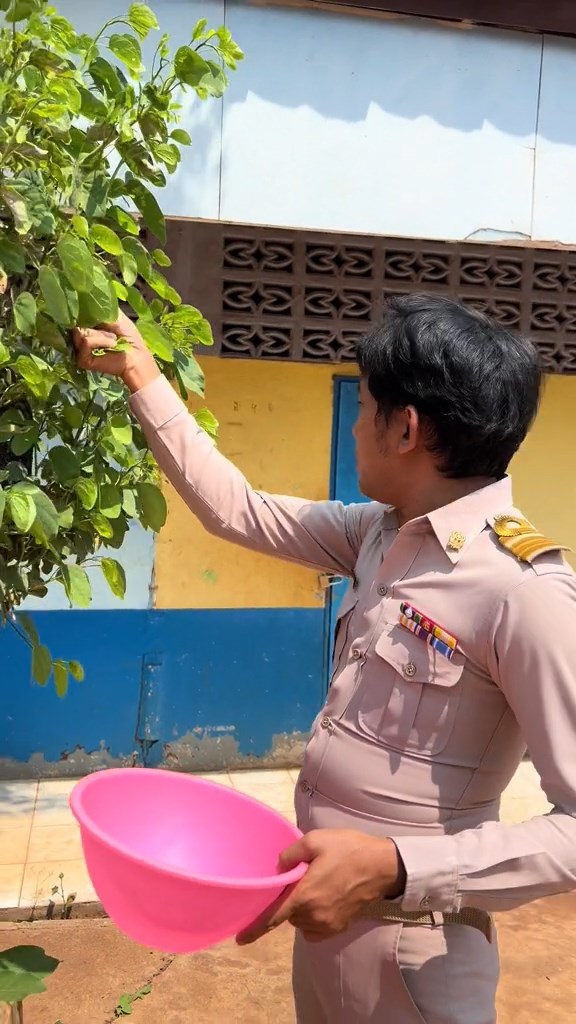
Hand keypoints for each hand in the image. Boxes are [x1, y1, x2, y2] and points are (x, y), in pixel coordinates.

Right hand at [72, 312, 160, 393]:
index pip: (73, 313)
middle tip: (108, 329)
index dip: (79, 309)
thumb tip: (83, 295)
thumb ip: (98, 306)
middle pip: (72, 321)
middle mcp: (78, 336)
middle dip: (92, 323)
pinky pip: (85, 341)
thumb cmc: (128, 336)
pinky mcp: (81, 358)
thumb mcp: (113, 314)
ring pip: (78, 331)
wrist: (136, 356)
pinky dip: (101, 340)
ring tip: (112, 339)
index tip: (86, 305)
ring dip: (100, 334)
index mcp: (84, 325)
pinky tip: (111, 345)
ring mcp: (78, 348)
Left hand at [236, 829, 405, 944]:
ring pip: (301, 921)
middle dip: (290, 899)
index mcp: (305, 895)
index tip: (239, 939)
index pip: (273, 918)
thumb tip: (278, 866)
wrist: (382, 866)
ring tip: (316, 885)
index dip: (254, 929)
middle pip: (289, 914)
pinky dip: (313, 917)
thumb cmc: (348, 850)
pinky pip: (315, 928)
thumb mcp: (316, 840)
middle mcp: (313, 915)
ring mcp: (327, 924)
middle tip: (302, 878)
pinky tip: (323, 899)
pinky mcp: (338, 928)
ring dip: (302, 908)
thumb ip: (291, 853)